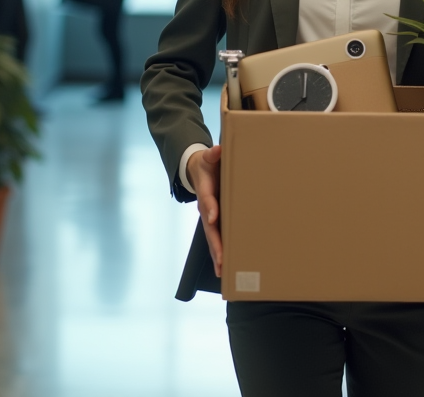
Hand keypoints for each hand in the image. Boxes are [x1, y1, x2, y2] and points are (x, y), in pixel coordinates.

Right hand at [187, 145, 223, 276]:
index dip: (210, 209)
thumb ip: (213, 155)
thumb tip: (217, 151)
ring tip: (222, 271)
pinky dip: (219, 253)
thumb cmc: (208, 164)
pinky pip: (216, 239)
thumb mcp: (209, 157)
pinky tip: (224, 267)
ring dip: (217, 254)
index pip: (208, 200)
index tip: (213, 219)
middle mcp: (206, 208)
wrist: (198, 170)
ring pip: (212, 238)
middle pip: (210, 228)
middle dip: (215, 244)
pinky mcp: (215, 222)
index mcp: (207, 191)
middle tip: (221, 259)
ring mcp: (209, 217)